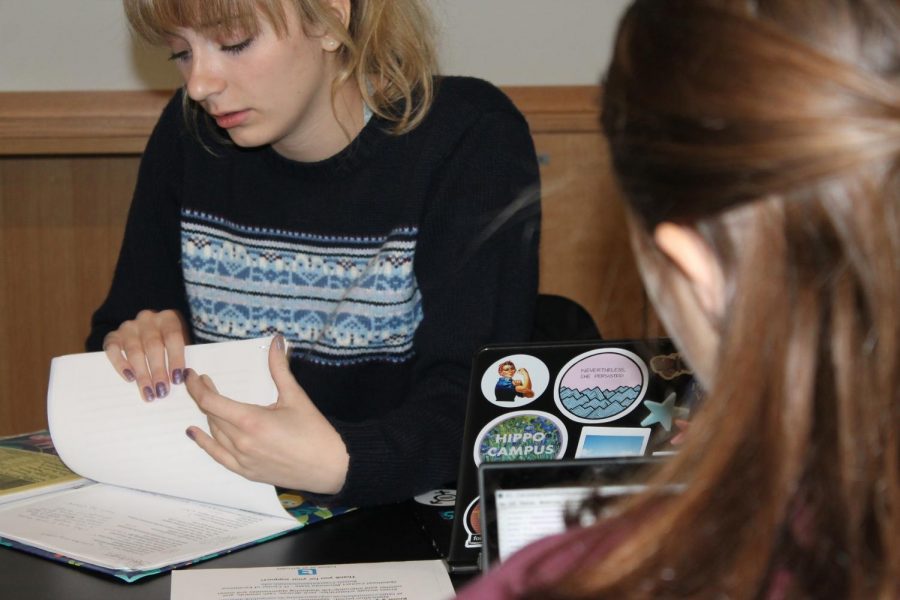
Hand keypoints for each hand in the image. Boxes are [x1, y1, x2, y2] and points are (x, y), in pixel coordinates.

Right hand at [102, 309, 189, 400]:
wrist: (150, 327)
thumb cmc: (170, 339)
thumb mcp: (181, 341)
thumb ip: (182, 355)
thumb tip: (184, 379)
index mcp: (168, 318)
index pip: (173, 337)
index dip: (175, 359)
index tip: (177, 380)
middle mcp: (147, 319)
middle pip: (153, 346)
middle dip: (158, 371)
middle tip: (161, 392)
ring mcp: (129, 326)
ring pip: (134, 350)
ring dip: (142, 374)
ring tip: (148, 391)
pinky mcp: (114, 335)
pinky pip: (113, 349)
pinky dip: (120, 364)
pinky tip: (129, 377)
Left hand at [184, 335, 348, 494]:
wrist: (329, 467)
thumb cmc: (315, 431)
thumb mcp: (296, 396)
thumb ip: (279, 368)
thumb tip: (277, 341)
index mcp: (251, 421)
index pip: (210, 401)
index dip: (197, 386)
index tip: (193, 375)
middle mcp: (241, 441)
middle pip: (211, 415)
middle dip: (204, 396)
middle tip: (207, 382)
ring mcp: (242, 460)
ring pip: (214, 433)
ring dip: (208, 415)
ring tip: (208, 401)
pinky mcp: (246, 472)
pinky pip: (217, 455)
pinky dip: (204, 442)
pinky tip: (194, 432)